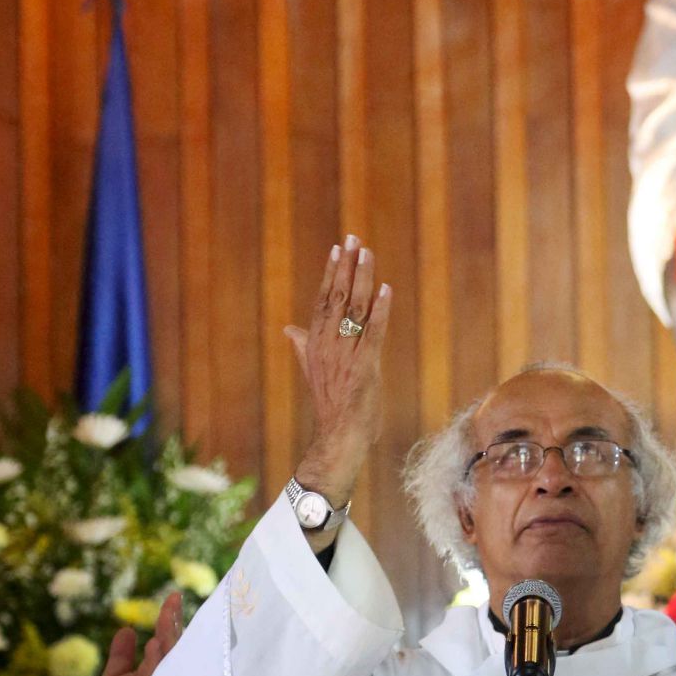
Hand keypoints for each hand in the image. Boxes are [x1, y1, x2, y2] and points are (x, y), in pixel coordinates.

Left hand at [87, 596, 183, 675]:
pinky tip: (156, 646)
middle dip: (172, 625)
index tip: (173, 596)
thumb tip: (125, 629)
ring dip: (167, 641)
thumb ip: (120, 658)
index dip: (168, 620)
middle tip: (173, 602)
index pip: (165, 641)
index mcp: (153, 673)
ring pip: (168, 663)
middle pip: (171, 649)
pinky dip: (158, 664)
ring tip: (167, 617)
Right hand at [285, 236, 392, 506]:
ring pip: (354, 310)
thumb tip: (289, 328)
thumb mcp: (314, 371)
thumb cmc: (331, 405)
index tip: (337, 250)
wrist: (338, 436)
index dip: (331, 274)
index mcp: (316, 344)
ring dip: (362, 279)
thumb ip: (303, 347)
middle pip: (337, 298)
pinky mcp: (365, 367)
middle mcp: (328, 345)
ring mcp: (346, 355)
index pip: (323, 301)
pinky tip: (386, 290)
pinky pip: (374, 333)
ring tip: (367, 254)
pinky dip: (381, 311)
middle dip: (346, 267)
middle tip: (353, 238)